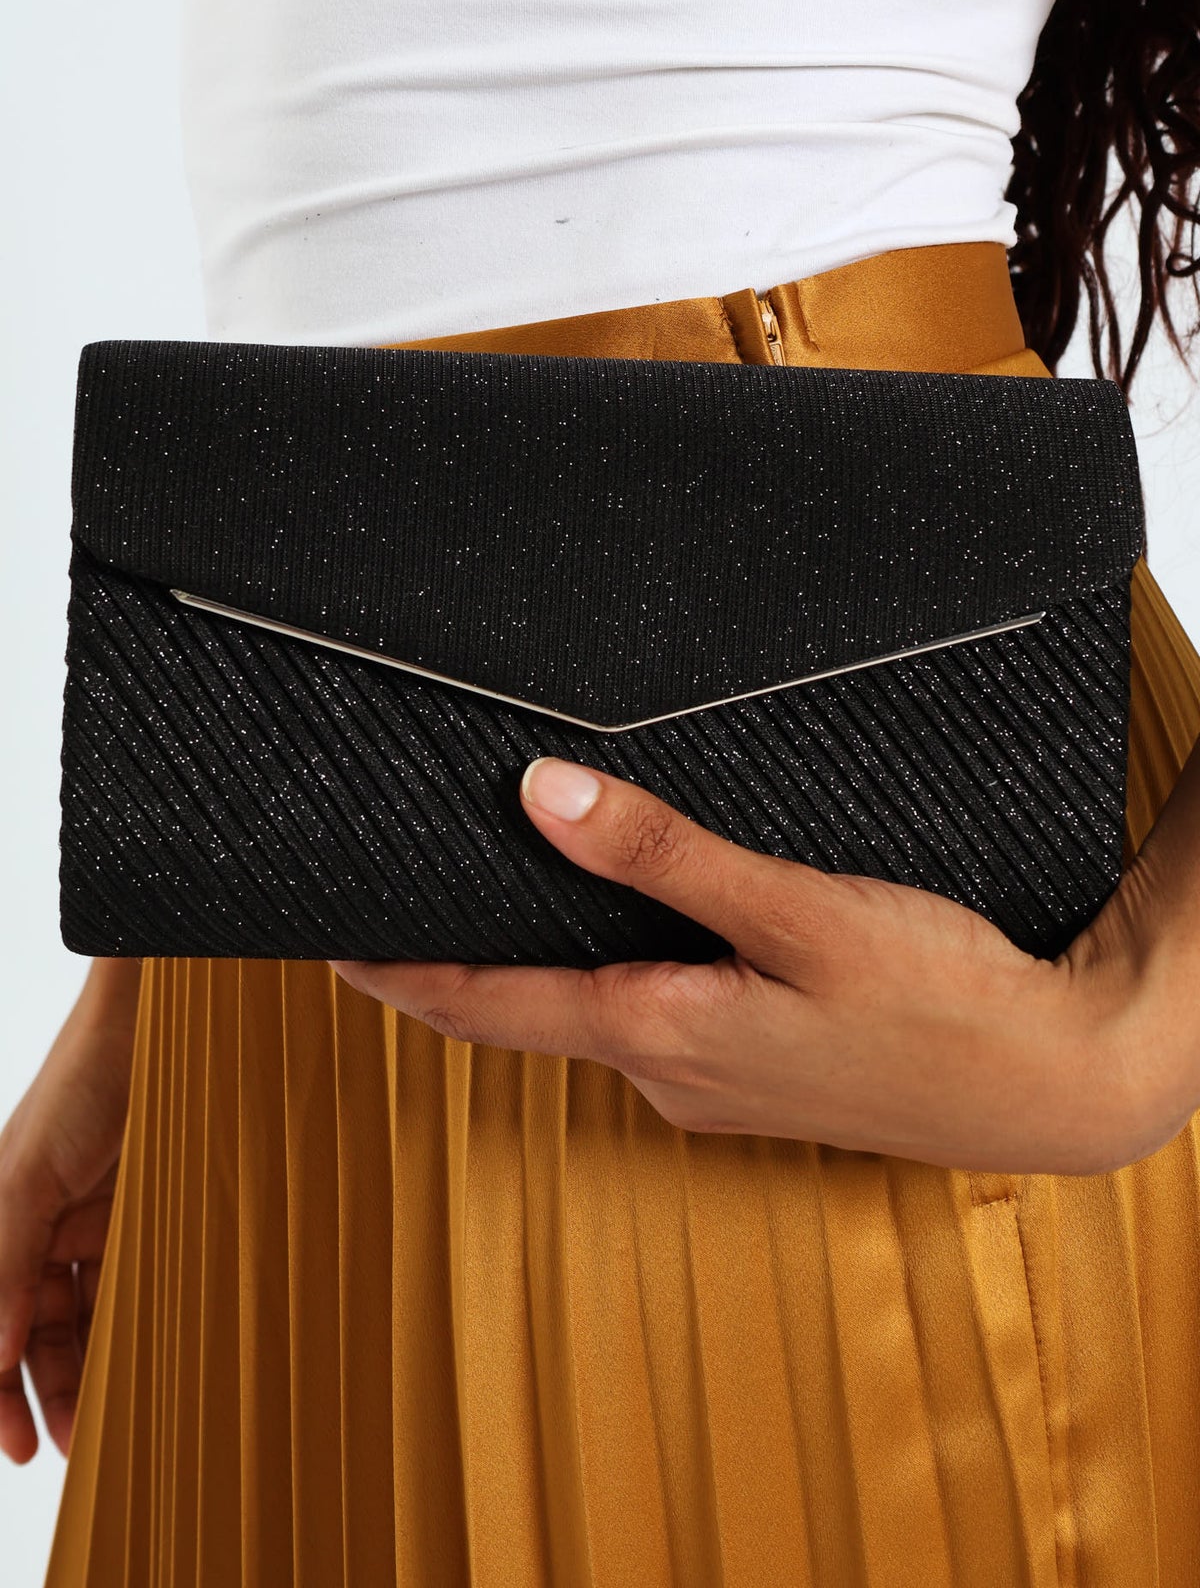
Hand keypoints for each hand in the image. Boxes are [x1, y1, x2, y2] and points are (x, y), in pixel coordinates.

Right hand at [0, 956, 141, 1462]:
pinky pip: (135, 1283)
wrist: (164, 1023)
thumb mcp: (28, 1174)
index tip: (14, 1447)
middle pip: (37, 1330)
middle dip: (45, 1391)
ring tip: (109, 1424)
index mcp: (3, 1218)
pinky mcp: (148, 1213)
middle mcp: (43, 1224)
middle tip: (67, 1450)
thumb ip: (6, 1263)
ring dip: (95, 1370)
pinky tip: (147, 1362)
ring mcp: (97, 1220)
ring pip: (88, 1315)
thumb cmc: (83, 1081)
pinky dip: (136, 1324)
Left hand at [332, 758, 1184, 1177]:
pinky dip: (604, 972)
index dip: (392, 969)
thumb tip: (543, 794)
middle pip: (519, 1009)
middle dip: (446, 961)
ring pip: (586, 1011)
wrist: (1052, 1081)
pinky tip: (622, 926)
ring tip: (492, 890)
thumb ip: (664, 857)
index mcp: (657, 1032)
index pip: (478, 1004)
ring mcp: (709, 1081)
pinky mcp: (753, 1073)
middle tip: (392, 894)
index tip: (325, 934)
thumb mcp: (797, 912)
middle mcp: (666, 1071)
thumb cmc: (939, 1000)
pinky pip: (647, 1017)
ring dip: (527, 962)